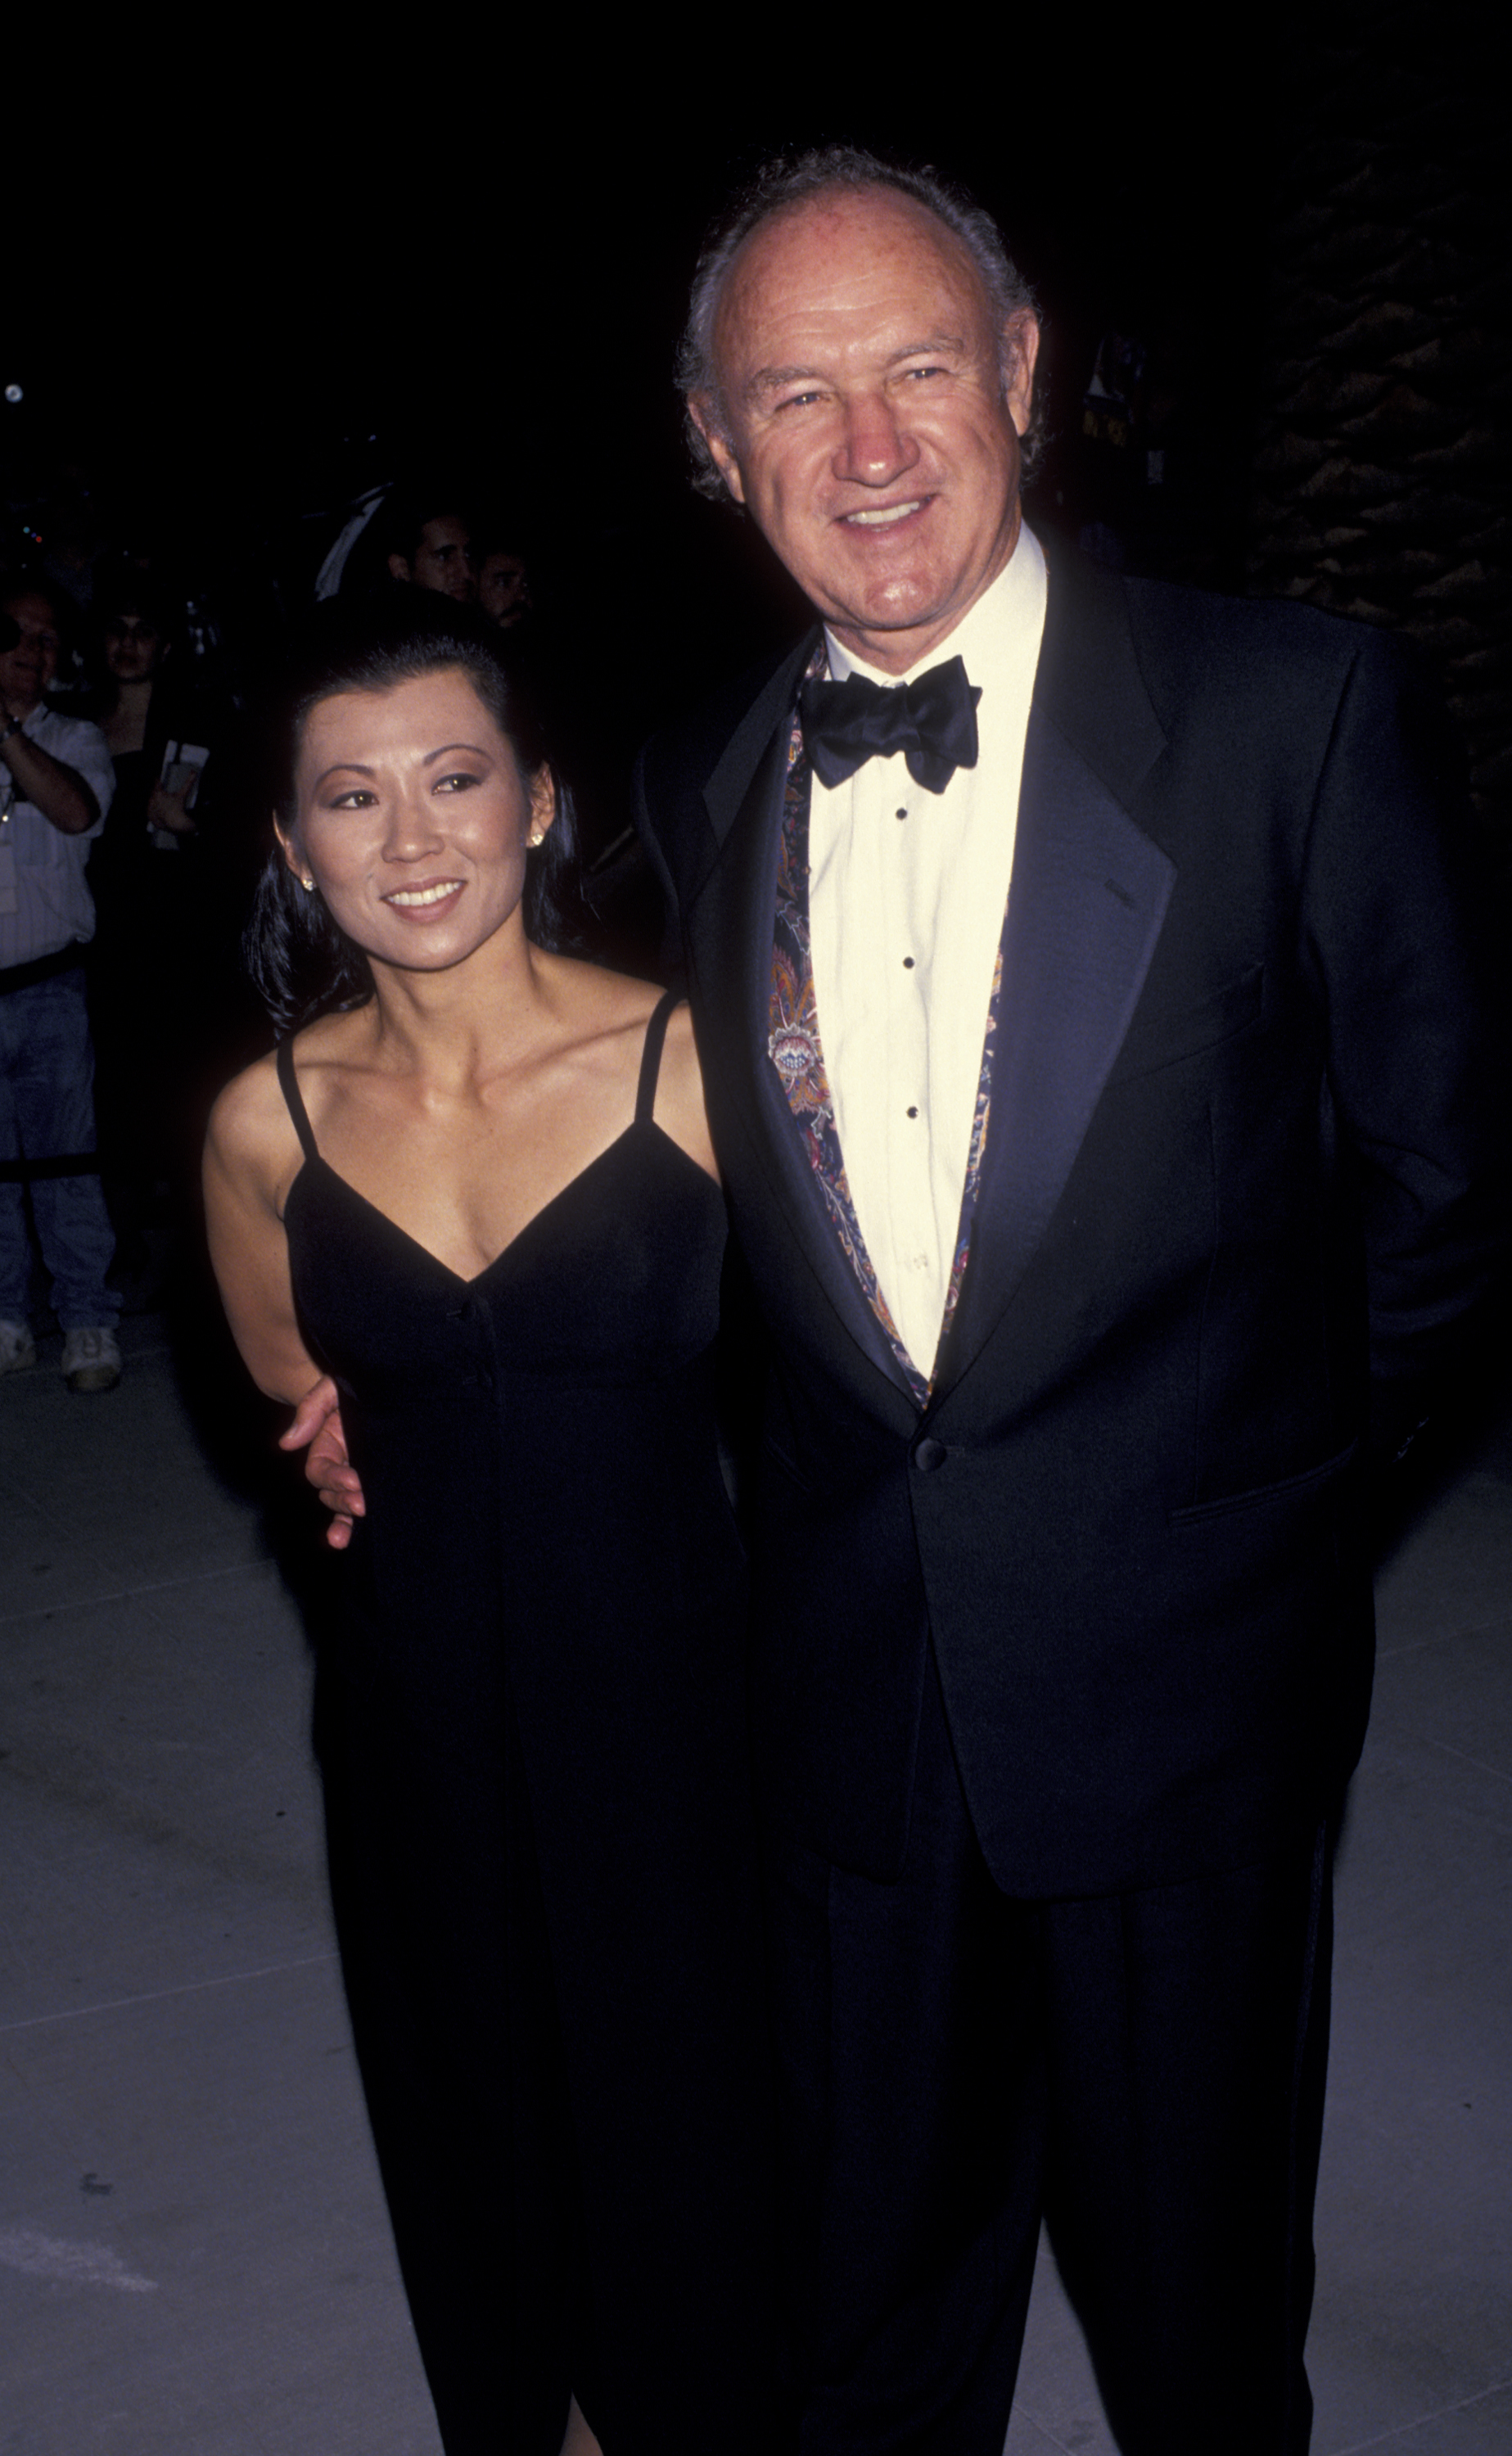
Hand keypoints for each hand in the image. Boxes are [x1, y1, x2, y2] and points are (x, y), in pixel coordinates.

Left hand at [146, 776, 198, 833]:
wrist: (175, 824)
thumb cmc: (178, 808)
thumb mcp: (183, 794)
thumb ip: (188, 782)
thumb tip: (194, 772)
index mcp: (158, 792)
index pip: (156, 783)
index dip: (158, 781)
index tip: (160, 781)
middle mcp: (152, 799)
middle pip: (153, 792)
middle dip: (158, 792)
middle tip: (166, 795)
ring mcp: (150, 808)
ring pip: (151, 801)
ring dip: (156, 800)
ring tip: (165, 804)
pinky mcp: (150, 815)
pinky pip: (150, 810)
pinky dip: (154, 809)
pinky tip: (161, 810)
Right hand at [280, 1375, 365, 1549]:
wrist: (402, 1384)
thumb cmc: (362, 1384)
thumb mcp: (336, 1387)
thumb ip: (312, 1408)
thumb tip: (287, 1443)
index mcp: (329, 1442)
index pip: (320, 1469)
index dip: (332, 1477)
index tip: (353, 1480)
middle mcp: (341, 1463)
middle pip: (329, 1492)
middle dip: (342, 1501)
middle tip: (363, 1503)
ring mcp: (359, 1475)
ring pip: (342, 1506)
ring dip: (345, 1520)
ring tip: (354, 1526)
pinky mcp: (378, 1484)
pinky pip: (358, 1509)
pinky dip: (352, 1527)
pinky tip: (350, 1540)